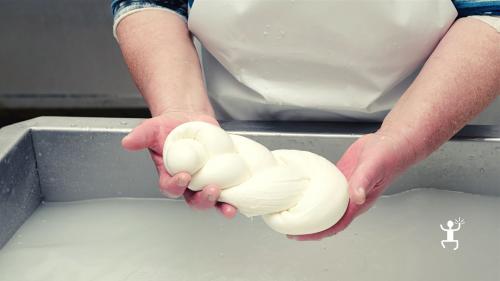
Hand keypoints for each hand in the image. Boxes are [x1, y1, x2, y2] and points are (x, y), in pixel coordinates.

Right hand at [121, 111, 236, 217]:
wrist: (189, 119)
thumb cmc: (169, 128)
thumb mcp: (152, 128)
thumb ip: (141, 136)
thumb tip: (127, 142)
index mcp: (170, 176)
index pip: (171, 187)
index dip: (176, 185)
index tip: (184, 176)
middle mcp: (189, 184)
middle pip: (194, 200)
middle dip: (203, 199)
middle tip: (211, 190)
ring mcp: (207, 181)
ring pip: (214, 200)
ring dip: (222, 204)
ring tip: (229, 204)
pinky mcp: (223, 175)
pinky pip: (230, 189)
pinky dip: (237, 193)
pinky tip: (244, 191)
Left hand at [289, 131, 416, 240]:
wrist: (392, 142)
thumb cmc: (388, 156)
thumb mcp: (374, 167)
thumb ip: (364, 182)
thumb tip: (356, 197)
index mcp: (358, 203)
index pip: (335, 224)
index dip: (317, 232)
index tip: (299, 236)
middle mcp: (349, 199)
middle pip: (326, 219)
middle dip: (308, 226)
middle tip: (287, 227)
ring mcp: (344, 188)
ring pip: (324, 205)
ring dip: (308, 210)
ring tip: (290, 211)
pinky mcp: (341, 176)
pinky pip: (324, 188)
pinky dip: (312, 192)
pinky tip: (301, 190)